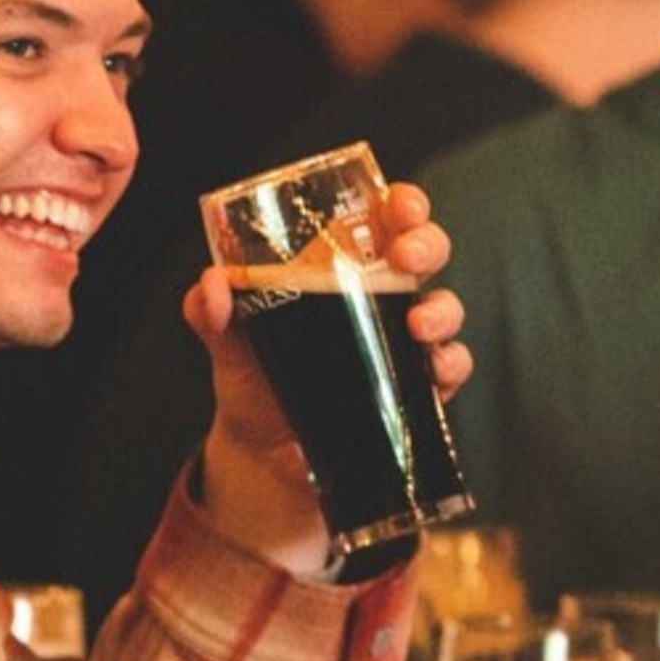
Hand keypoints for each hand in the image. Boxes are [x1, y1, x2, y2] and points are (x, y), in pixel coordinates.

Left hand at [187, 181, 467, 574]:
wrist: (265, 456)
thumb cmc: (253, 382)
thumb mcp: (226, 341)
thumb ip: (209, 310)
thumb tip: (214, 285)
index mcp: (339, 268)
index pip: (382, 219)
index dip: (401, 204)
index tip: (398, 205)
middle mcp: (378, 297)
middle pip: (425, 252)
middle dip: (427, 244)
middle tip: (407, 257)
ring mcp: (399, 342)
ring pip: (446, 307)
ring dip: (441, 310)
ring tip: (417, 324)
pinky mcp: (413, 387)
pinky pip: (450, 367)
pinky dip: (450, 364)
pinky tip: (432, 368)